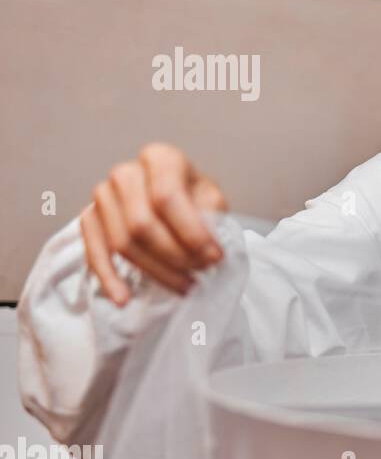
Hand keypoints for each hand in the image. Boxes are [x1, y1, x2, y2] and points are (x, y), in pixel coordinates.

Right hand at [80, 143, 228, 306]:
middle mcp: (126, 173)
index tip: (214, 258)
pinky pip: (94, 253)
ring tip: (184, 285)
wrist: (170, 199)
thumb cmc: (193, 199)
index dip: (191, 232)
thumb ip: (211, 219)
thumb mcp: (211, 200)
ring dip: (155, 272)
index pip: (167, 196)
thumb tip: (207, 249)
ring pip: (122, 243)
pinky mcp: (88, 218)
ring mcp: (103, 195)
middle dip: (174, 256)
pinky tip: (123, 299)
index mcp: (160, 159)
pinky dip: (108, 278)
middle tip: (199, 274)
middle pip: (141, 224)